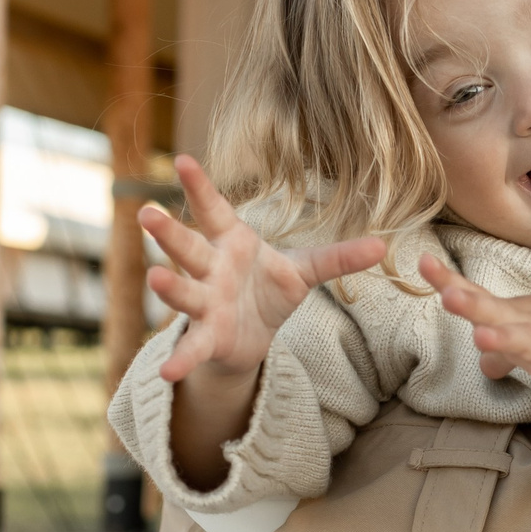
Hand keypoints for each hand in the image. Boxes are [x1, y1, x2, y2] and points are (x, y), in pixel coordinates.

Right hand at [142, 157, 385, 380]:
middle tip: (147, 214)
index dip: (200, 186)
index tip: (183, 159)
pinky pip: (192, 347)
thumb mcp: (303, 272)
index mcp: (231, 243)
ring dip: (168, 286)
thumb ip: (337, 258)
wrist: (252, 338)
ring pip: (184, 292)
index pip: (213, 209)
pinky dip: (180, 359)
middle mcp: (211, 269)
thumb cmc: (268, 291)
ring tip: (155, 278)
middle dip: (168, 233)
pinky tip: (168, 371)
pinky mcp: (207, 337)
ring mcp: (204, 303)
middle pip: (188, 247)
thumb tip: (383, 245)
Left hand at [419, 256, 530, 420]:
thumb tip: (484, 366)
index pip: (476, 297)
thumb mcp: (529, 335)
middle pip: (494, 312)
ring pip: (525, 342)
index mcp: (511, 316)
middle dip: (470, 305)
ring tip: (484, 339)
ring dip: (504, 339)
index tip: (422, 262)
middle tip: (450, 296)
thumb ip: (501, 349)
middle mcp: (526, 325)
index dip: (448, 282)